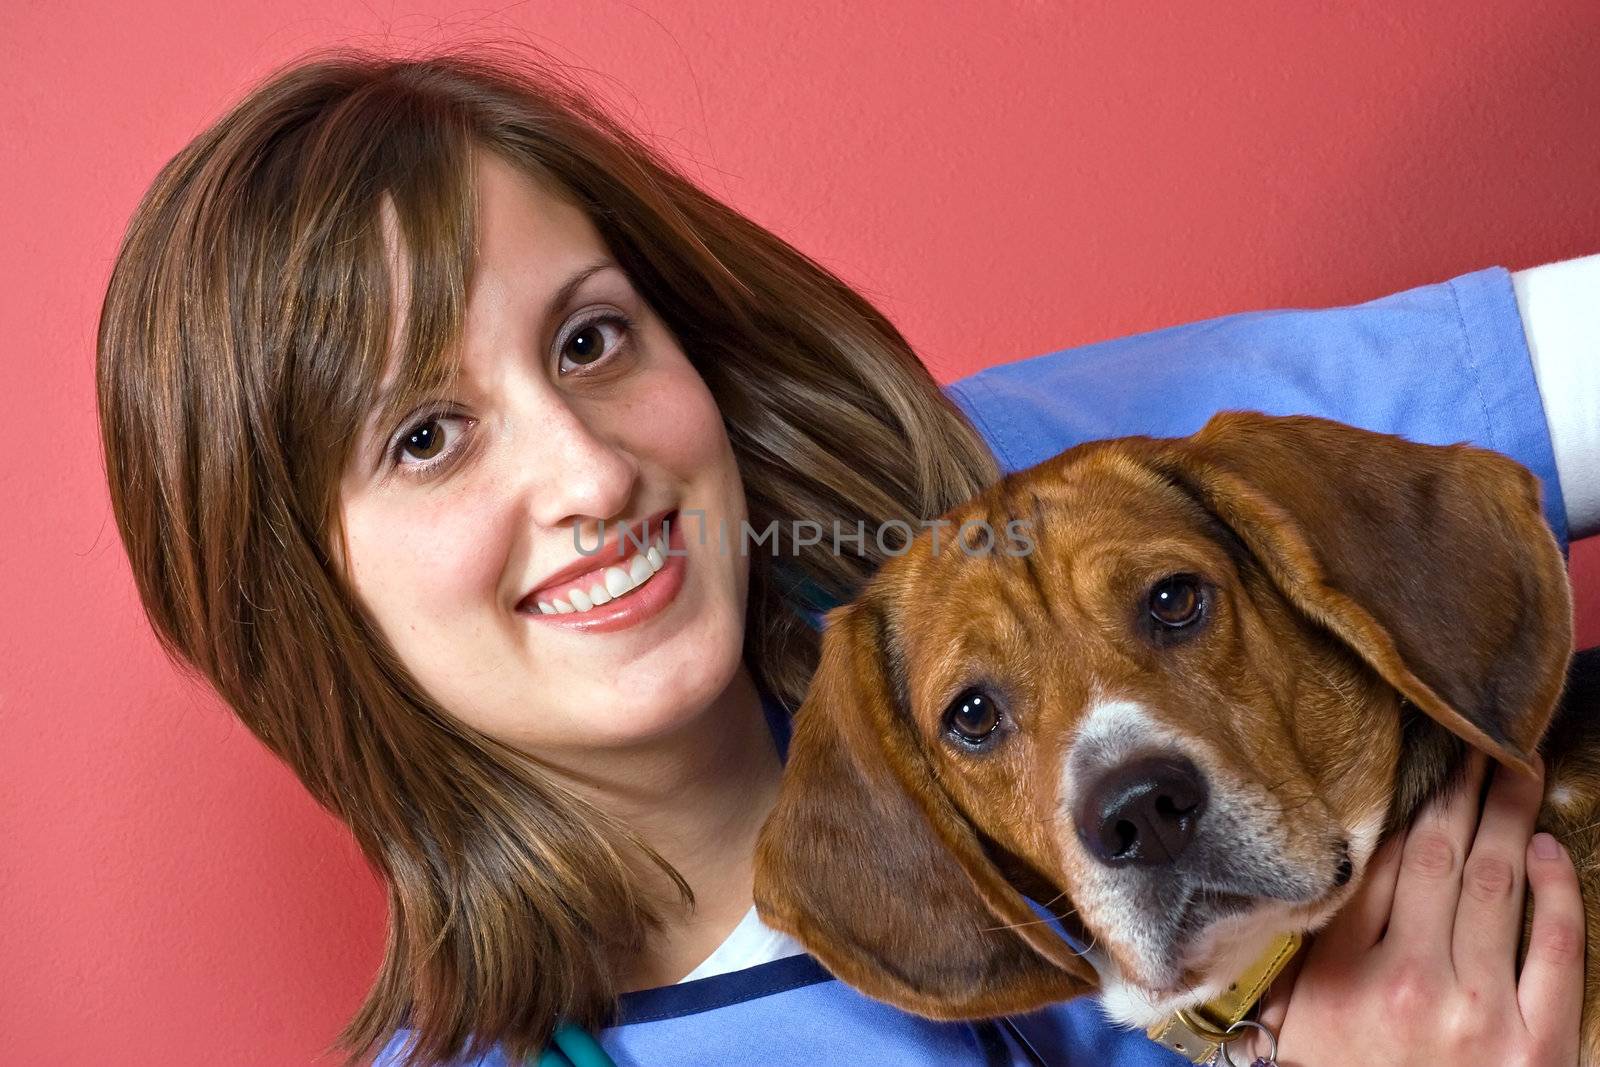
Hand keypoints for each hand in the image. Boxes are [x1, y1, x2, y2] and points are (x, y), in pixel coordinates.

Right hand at [1244, 750, 1585, 1066]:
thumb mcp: (1295, 1037)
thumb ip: (1299, 968)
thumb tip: (1299, 891)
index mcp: (1344, 981)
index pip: (1378, 867)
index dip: (1402, 806)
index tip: (1418, 762)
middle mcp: (1411, 987)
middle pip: (1440, 859)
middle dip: (1461, 791)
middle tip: (1476, 738)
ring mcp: (1480, 1014)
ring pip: (1499, 886)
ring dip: (1511, 817)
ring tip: (1518, 769)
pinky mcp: (1539, 1044)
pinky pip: (1554, 947)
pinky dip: (1557, 891)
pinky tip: (1549, 850)